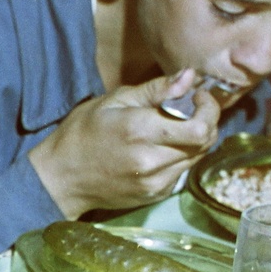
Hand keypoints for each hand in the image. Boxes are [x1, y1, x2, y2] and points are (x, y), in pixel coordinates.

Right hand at [28, 70, 219, 219]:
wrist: (62, 178)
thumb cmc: (82, 133)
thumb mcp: (114, 101)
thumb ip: (156, 90)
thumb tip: (189, 76)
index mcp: (141, 131)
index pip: (200, 128)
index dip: (208, 110)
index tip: (198, 98)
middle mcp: (152, 160)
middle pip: (204, 143)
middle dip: (205, 122)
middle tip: (190, 110)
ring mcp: (155, 182)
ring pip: (196, 158)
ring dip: (193, 140)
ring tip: (171, 128)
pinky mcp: (155, 195)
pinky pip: (182, 172)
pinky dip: (180, 157)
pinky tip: (159, 149)